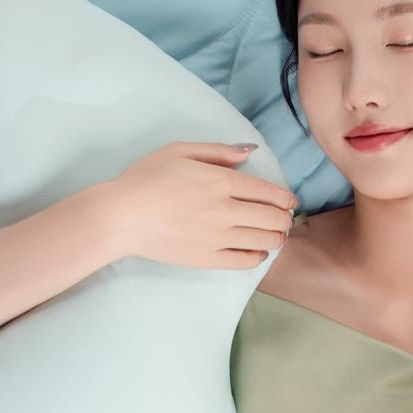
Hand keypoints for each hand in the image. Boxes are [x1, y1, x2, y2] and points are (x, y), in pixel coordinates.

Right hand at [101, 136, 297, 268]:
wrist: (122, 215)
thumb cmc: (146, 178)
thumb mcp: (181, 151)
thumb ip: (218, 151)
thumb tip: (248, 152)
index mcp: (222, 181)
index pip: (268, 192)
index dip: (285, 198)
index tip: (290, 202)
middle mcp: (226, 210)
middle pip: (272, 218)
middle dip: (285, 219)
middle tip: (286, 220)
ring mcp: (218, 237)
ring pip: (263, 241)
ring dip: (277, 239)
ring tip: (277, 237)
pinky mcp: (207, 258)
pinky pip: (243, 261)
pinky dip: (257, 257)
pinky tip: (257, 253)